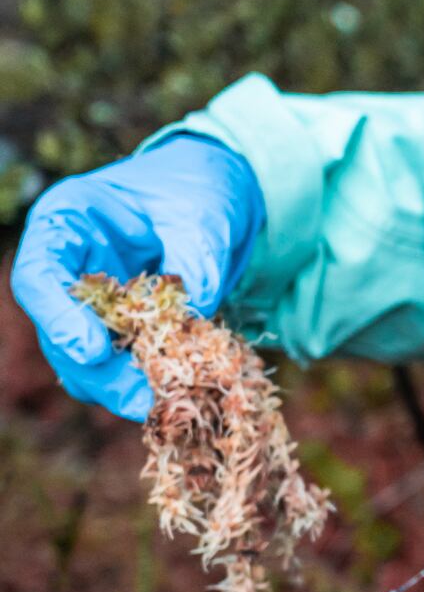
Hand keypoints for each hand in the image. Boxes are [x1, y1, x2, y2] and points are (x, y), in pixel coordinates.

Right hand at [11, 135, 264, 420]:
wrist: (217, 195)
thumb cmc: (199, 190)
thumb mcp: (204, 214)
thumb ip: (196, 261)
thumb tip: (195, 316)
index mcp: (68, 219)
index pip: (38, 273)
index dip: (58, 317)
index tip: (93, 351)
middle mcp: (68, 265)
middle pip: (57, 331)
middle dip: (96, 371)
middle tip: (141, 399)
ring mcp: (89, 300)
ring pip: (82, 360)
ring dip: (118, 387)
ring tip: (161, 401)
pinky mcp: (117, 329)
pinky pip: (116, 365)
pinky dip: (140, 381)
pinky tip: (172, 392)